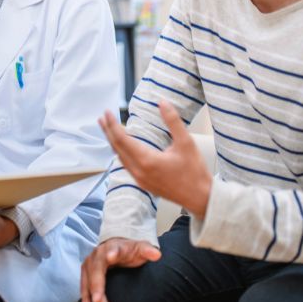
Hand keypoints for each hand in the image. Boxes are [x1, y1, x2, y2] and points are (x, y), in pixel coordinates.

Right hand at [80, 238, 160, 301]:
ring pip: (88, 280)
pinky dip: (85, 297)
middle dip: (96, 285)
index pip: (114, 250)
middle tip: (98, 300)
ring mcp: (90, 262)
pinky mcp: (85, 271)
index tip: (112, 257)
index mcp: (114, 247)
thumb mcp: (140, 248)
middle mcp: (99, 254)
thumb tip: (157, 254)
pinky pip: (83, 285)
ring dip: (89, 295)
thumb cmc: (129, 250)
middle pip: (97, 270)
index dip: (113, 253)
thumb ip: (147, 250)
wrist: (116, 245)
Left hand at [99, 100, 212, 219]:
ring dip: (113, 142)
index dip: (113, 125)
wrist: (200, 198)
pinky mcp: (143, 183)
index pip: (122, 139)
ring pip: (120, 157)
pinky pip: (126, 165)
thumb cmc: (194, 172)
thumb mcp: (186, 142)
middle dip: (108, 131)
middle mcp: (139, 171)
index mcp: (147, 161)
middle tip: (102, 117)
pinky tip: (122, 146)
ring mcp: (140, 179)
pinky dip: (120, 152)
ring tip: (107, 129)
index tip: (108, 113)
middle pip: (117, 148)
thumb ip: (172, 121)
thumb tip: (162, 103)